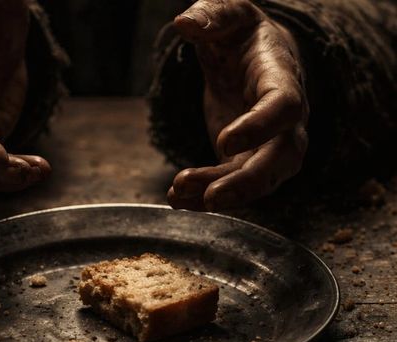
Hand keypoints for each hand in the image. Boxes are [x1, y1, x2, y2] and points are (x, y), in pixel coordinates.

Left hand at [168, 0, 308, 210]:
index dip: (260, 127)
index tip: (224, 141)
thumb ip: (213, 15)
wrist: (252, 61)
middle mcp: (286, 120)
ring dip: (222, 194)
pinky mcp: (247, 160)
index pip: (285, 107)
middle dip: (247, 183)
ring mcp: (270, 145)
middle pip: (280, 159)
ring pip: (258, 181)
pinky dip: (206, 195)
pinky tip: (179, 200)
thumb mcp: (230, 16)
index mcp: (282, 79)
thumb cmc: (243, 38)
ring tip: (180, 196)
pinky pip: (234, 184)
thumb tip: (185, 22)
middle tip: (211, 198)